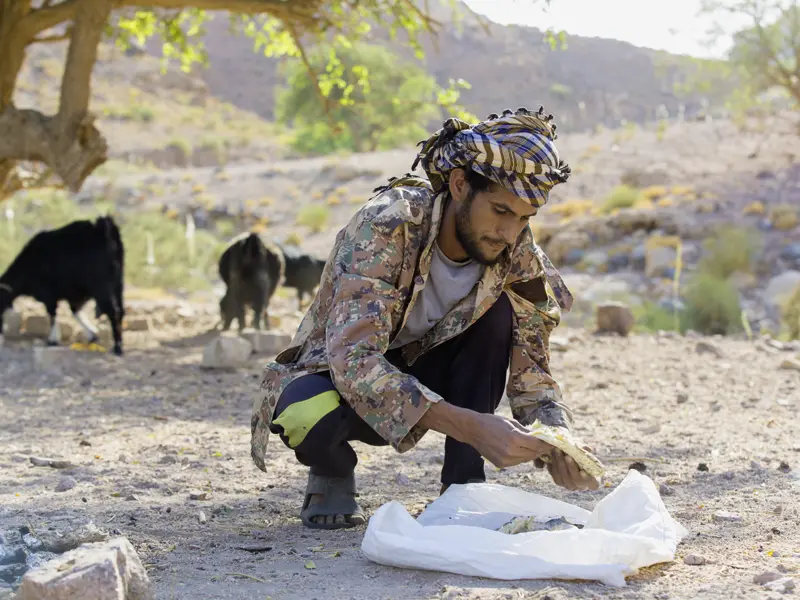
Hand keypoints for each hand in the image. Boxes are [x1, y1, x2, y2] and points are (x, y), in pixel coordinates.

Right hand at [418, 402, 550, 468]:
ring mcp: (505, 460)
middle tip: (546, 445)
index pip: (537, 444)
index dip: (546, 444)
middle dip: (541, 450)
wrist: (473, 430)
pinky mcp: (501, 464)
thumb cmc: (492, 422)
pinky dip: (521, 457)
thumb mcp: (511, 423)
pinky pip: (517, 462)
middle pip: (533, 454)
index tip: (553, 442)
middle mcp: (511, 452)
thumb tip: (540, 437)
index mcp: (514, 438)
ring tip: (533, 447)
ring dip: (531, 453)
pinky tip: (520, 450)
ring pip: (526, 459)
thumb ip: (526, 431)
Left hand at [534, 446, 599, 490]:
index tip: (583, 471)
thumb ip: (585, 452)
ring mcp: (569, 484)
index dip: (588, 479)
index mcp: (592, 480)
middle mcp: (580, 485)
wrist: (564, 454)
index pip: (594, 484)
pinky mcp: (559, 481)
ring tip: (557, 451)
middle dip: (571, 467)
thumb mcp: (583, 452)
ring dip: (560, 463)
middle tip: (567, 456)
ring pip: (564, 478)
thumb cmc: (580, 455)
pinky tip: (552, 456)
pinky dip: (553, 465)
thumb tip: (587, 449)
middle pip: (576, 479)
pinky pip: (555, 476)